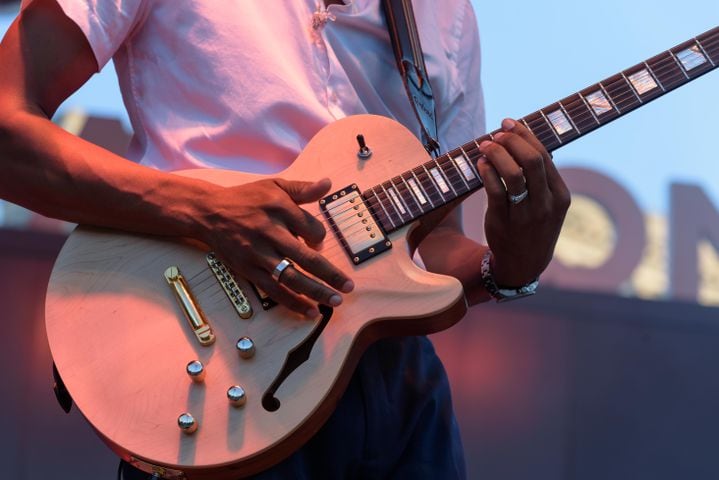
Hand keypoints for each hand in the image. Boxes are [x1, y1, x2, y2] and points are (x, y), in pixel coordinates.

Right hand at [197, 178, 353, 316]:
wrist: (208, 212)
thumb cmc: (246, 199)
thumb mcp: (274, 186)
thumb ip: (302, 189)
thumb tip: (327, 184)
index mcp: (279, 208)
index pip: (312, 228)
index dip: (320, 237)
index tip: (316, 241)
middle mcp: (269, 231)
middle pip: (305, 257)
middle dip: (329, 274)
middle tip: (348, 287)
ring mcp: (258, 253)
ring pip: (290, 277)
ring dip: (315, 291)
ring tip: (335, 301)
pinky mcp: (248, 269)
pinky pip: (273, 290)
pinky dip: (292, 302)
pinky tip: (310, 311)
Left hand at [477, 118, 570, 286]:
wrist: (524, 264)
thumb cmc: (533, 226)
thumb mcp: (548, 204)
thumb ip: (540, 177)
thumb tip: (519, 139)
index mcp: (560, 195)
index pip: (544, 155)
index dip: (524, 135)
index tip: (509, 123)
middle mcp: (545, 204)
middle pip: (531, 160)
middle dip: (511, 141)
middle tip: (496, 134)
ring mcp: (525, 214)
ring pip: (512, 174)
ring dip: (496, 154)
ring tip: (485, 146)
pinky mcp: (503, 222)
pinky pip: (494, 190)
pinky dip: (486, 172)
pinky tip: (481, 164)